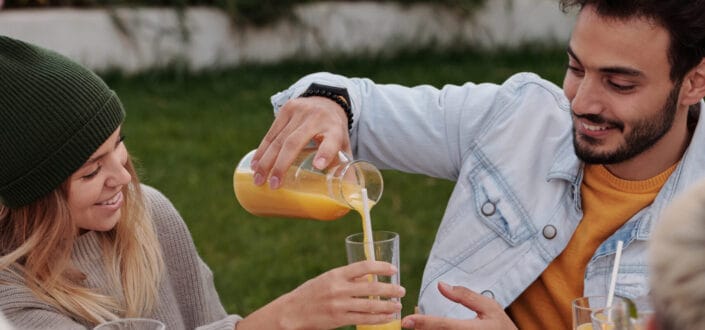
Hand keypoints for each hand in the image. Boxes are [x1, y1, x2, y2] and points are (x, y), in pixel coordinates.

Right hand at [237, 260, 404, 329]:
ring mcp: (339, 305)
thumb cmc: (310, 294)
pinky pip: (364, 319)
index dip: (381, 266)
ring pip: (370, 305)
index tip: (393, 269)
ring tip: (398, 305)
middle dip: (390, 289)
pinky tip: (387, 317)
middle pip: (372, 287)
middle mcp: (339, 288)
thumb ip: (346, 279)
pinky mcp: (339, 319)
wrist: (291, 312)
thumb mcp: (326, 280)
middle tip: (401, 290)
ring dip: (388, 305)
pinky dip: (378, 318)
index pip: (364, 266)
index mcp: (336, 274)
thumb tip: (368, 277)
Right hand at [251, 96, 350, 188]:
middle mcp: (317, 118)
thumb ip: (345, 168)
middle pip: (295, 142)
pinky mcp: (286, 109)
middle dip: (281, 165)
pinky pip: (271, 133)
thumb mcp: (344, 146)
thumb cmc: (334, 131)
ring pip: (279, 138)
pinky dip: (262, 150)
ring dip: (266, 161)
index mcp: (335, 129)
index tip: (319, 166)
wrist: (327, 100)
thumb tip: (348, 196)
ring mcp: (299, 111)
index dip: (325, 153)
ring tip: (259, 179)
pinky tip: (255, 164)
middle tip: (273, 185)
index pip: (331, 140)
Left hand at [401, 282, 516, 329]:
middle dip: (420, 329)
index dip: (424, 322)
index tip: (406, 320)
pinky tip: (428, 329)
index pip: (444, 326)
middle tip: (410, 321)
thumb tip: (441, 285)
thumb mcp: (490, 307)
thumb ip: (465, 296)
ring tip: (419, 325)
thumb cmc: (501, 326)